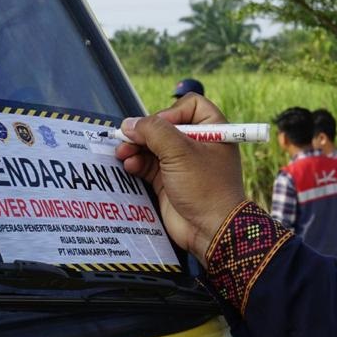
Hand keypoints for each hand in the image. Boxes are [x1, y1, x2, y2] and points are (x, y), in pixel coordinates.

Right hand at [116, 94, 247, 263]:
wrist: (211, 230)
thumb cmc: (206, 189)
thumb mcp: (180, 152)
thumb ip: (154, 132)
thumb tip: (130, 124)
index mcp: (212, 131)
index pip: (189, 106)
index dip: (171, 112)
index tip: (160, 126)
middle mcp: (197, 144)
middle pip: (164, 125)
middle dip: (144, 131)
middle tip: (128, 137)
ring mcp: (182, 163)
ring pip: (152, 145)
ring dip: (136, 146)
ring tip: (123, 152)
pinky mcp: (169, 181)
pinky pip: (147, 164)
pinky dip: (136, 162)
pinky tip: (129, 165)